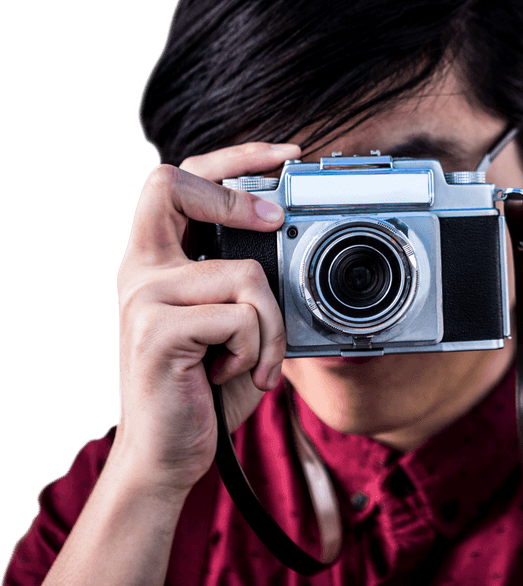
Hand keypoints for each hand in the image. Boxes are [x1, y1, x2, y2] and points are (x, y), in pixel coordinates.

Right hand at [113, 143, 300, 491]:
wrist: (170, 454)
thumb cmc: (206, 388)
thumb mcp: (233, 324)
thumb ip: (248, 281)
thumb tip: (295, 240)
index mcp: (158, 261)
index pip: (178, 179)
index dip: (232, 157)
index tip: (284, 154)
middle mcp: (142, 270)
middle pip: (173, 184)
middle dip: (236, 193)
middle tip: (276, 220)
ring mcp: (144, 297)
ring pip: (245, 273)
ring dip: (271, 326)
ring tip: (254, 359)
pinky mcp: (157, 330)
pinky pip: (242, 317)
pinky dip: (257, 350)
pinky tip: (233, 374)